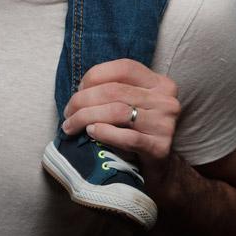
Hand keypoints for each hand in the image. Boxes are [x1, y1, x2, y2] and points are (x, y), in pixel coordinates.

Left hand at [60, 58, 181, 187]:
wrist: (159, 166)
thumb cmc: (136, 129)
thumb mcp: (129, 103)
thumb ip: (113, 90)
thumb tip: (81, 89)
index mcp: (159, 83)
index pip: (124, 68)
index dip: (95, 75)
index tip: (78, 89)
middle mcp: (166, 100)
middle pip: (115, 91)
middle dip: (83, 100)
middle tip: (68, 112)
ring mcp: (165, 124)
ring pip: (118, 112)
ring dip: (87, 117)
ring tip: (72, 125)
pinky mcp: (160, 148)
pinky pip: (127, 137)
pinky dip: (104, 133)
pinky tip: (91, 133)